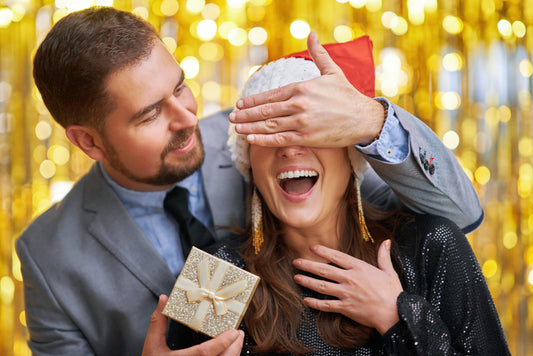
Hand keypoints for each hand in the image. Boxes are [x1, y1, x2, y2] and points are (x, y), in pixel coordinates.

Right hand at [142, 295, 243, 355]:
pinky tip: (227, 351)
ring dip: (232, 353)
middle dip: (234, 348)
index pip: (205, 352)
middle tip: (238, 334)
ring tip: (235, 340)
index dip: (221, 343)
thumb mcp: (152, 345)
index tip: (234, 332)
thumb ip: (158, 322)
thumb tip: (163, 299)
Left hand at [229, 31, 384, 146]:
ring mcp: (302, 122)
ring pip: (269, 125)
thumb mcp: (332, 71)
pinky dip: (263, 139)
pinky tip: (251, 139)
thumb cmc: (347, 96)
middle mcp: (299, 104)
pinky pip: (280, 139)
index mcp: (301, 88)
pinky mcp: (307, 137)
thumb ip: (318, 54)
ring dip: (250, 127)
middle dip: (246, 114)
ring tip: (237, 128)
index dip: (252, 100)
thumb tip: (311, 34)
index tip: (240, 104)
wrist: (364, 118)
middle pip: (265, 111)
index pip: (270, 95)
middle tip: (231, 117)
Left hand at [292, 240, 401, 334]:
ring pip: (321, 286)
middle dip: (307, 265)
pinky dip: (315, 303)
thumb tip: (386, 241)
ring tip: (296, 278)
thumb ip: (383, 256)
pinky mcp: (345, 307)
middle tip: (295, 262)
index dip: (323, 251)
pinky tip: (306, 300)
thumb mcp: (389, 271)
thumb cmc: (392, 292)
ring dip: (307, 281)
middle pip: (324, 270)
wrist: (394, 313)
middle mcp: (350, 279)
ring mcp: (346, 293)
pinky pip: (326, 305)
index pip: (336, 256)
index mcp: (359, 268)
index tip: (311, 247)